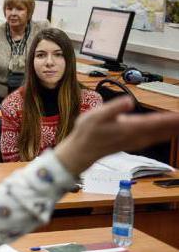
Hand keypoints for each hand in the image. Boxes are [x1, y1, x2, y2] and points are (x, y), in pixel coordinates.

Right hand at [55, 96, 178, 175]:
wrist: (82, 151)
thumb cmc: (87, 133)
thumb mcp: (96, 116)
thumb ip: (114, 107)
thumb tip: (129, 100)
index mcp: (129, 128)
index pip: (156, 122)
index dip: (171, 119)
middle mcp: (136, 136)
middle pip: (162, 130)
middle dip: (176, 124)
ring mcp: (136, 141)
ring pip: (160, 135)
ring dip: (173, 130)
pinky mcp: (133, 143)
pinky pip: (154, 138)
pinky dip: (164, 134)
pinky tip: (168, 132)